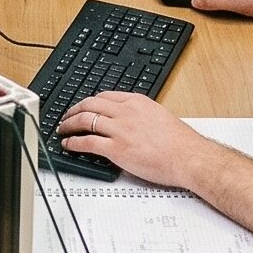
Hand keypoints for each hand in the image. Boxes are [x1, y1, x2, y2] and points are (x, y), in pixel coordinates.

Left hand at [56, 93, 200, 186]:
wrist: (189, 157)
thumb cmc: (181, 143)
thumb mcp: (159, 117)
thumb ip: (141, 116)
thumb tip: (131, 123)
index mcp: (137, 102)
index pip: (105, 96)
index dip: (89, 102)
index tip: (83, 106)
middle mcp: (126, 112)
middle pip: (90, 104)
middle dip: (74, 110)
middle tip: (66, 116)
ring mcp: (120, 130)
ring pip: (85, 120)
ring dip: (69, 124)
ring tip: (63, 129)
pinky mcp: (116, 149)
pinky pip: (87, 142)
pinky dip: (73, 142)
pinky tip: (68, 144)